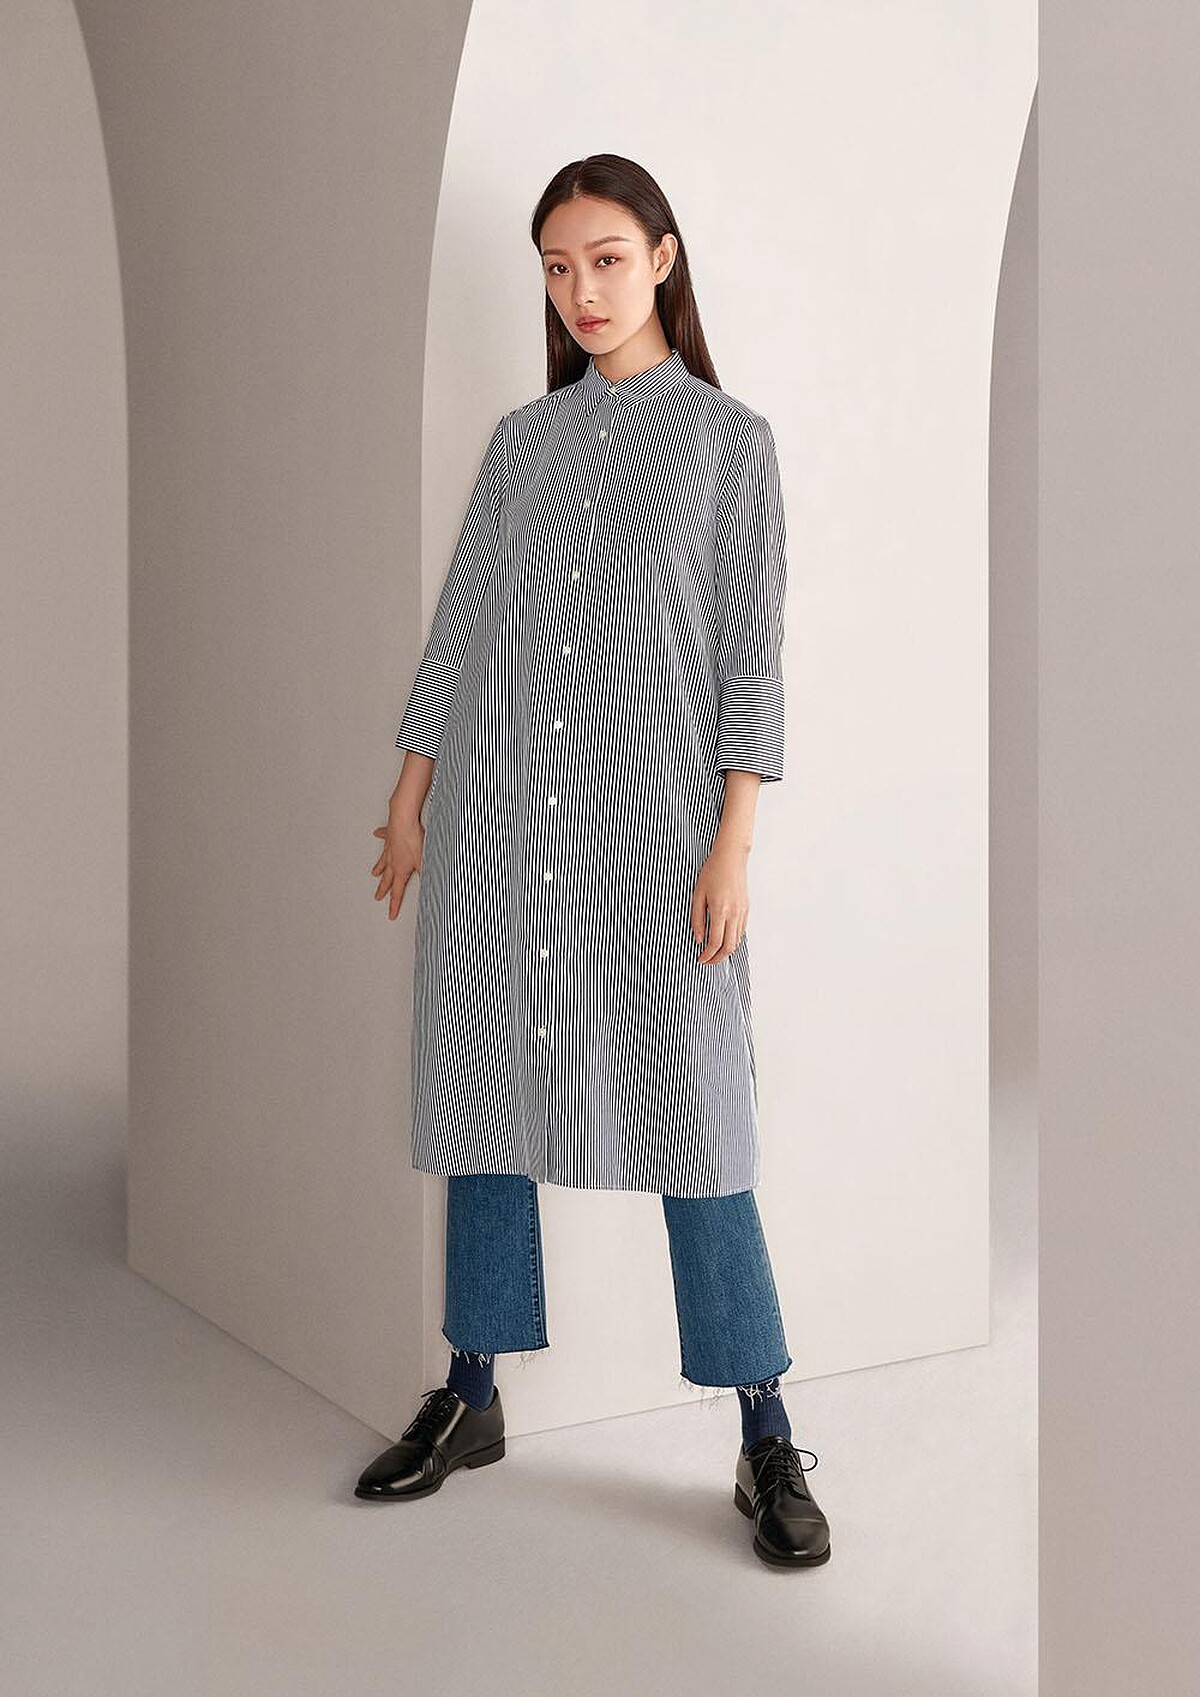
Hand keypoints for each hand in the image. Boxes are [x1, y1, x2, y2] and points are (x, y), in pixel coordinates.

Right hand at [371, 811, 423, 920]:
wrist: (403, 820)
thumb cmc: (413, 839)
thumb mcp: (424, 861)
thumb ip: (427, 875)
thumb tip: (433, 887)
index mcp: (401, 870)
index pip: (398, 892)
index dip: (394, 905)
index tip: (391, 914)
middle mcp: (392, 861)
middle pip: (387, 879)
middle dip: (383, 890)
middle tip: (378, 897)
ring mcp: (390, 849)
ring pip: (383, 861)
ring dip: (379, 868)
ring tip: (374, 874)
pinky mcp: (390, 836)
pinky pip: (384, 838)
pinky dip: (381, 836)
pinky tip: (377, 834)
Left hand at [690, 841, 749, 963]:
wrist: (731, 857)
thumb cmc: (712, 871)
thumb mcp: (698, 894)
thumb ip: (697, 918)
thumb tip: (698, 938)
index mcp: (720, 910)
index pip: (715, 942)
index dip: (707, 955)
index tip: (700, 958)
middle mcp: (734, 914)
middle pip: (729, 947)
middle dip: (718, 958)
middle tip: (707, 960)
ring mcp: (742, 912)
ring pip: (737, 941)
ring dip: (726, 951)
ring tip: (714, 953)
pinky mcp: (746, 909)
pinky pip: (741, 931)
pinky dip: (733, 940)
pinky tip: (724, 939)